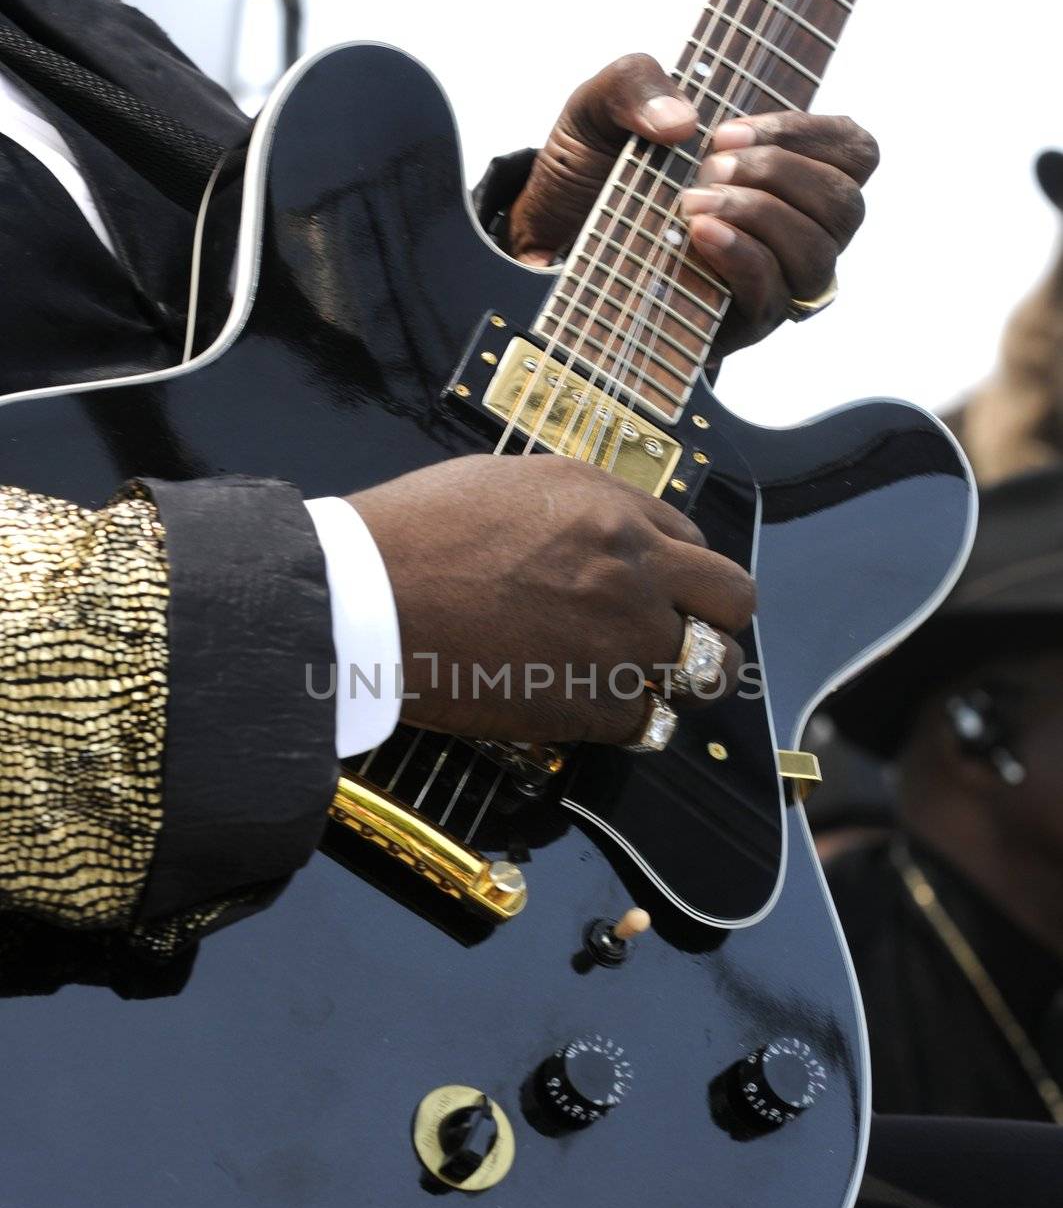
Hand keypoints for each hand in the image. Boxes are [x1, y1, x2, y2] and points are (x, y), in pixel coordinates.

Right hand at [348, 455, 753, 743]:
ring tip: (654, 686)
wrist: (370, 598)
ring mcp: (623, 638)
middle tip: (684, 640)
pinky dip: (631, 723)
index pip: (694, 543)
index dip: (678, 573)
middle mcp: (634, 566)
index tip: (658, 593)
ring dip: (689, 680)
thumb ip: (578, 506)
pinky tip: (596, 713)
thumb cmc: (416, 535)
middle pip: (732, 601)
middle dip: (715, 622)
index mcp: (611, 507)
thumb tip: (606, 530)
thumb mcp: (510, 483)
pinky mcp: (595, 702)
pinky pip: (650, 723)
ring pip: (709, 671)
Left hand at [506, 53, 877, 359]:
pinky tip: (698, 234)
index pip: (855, 151)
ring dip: (761, 216)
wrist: (545, 235)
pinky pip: (773, 297)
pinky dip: (742, 258)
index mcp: (785, 169)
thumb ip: (637, 82)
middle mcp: (790, 228)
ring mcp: (770, 282)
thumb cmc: (593, 170)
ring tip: (692, 202)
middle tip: (708, 166)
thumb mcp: (603, 105)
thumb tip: (683, 123)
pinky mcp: (738, 325)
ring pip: (819, 255)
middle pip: (845, 205)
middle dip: (779, 174)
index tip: (729, 130)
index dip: (808, 133)